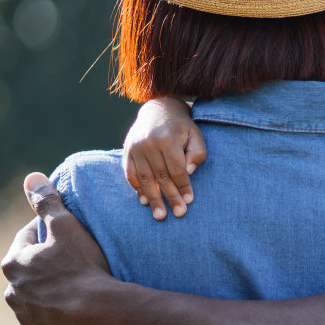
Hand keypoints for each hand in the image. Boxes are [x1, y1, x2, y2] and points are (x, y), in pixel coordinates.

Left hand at [2, 172, 116, 324]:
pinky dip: (58, 316)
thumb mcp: (65, 227)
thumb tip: (32, 178)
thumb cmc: (81, 267)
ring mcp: (26, 318)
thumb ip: (47, 202)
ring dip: (50, 291)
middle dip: (45, 264)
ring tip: (76, 286)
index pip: (27, 238)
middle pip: (28, 271)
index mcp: (14, 263)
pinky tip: (76, 310)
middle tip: (73, 259)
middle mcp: (13, 292)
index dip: (47, 231)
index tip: (66, 231)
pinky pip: (47, 322)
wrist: (96, 317)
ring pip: (36, 298)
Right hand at [122, 97, 206, 219]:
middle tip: (178, 214)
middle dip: (170, 197)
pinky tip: (145, 201)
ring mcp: (135, 147)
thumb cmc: (182, 126)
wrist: (158, 109)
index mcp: (167, 139)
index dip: (183, 186)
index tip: (189, 201)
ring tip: (159, 215)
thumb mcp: (196, 135)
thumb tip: (188, 173)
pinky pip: (130, 173)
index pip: (176, 169)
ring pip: (144, 178)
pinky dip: (137, 188)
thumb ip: (197, 153)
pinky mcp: (127, 150)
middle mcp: (148, 143)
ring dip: (153, 198)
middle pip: (161, 176)